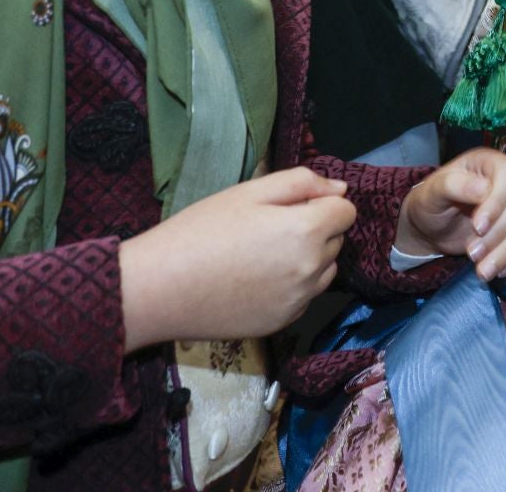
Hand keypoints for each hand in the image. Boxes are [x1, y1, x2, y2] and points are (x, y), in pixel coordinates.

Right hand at [118, 167, 355, 351]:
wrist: (159, 289)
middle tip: (266, 228)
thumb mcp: (249, 192)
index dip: (320, 203)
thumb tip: (340, 190)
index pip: (346, 210)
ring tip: (259, 255)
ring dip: (307, 258)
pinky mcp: (283, 322)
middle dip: (314, 229)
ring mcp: (299, 301)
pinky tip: (253, 280)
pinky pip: (303, 296)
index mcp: (307, 232)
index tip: (288, 207)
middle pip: (335, 240)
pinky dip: (290, 285)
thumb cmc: (201, 231)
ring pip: (324, 270)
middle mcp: (313, 270)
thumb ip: (303, 183)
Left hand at [395, 147, 505, 280]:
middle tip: (472, 254)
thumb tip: (483, 189)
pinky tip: (497, 272)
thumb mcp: (433, 192)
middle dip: (500, 233)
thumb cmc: (431, 203)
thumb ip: (454, 185)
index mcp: (491, 164)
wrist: (432, 227)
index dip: (498, 202)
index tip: (478, 227)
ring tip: (481, 271)